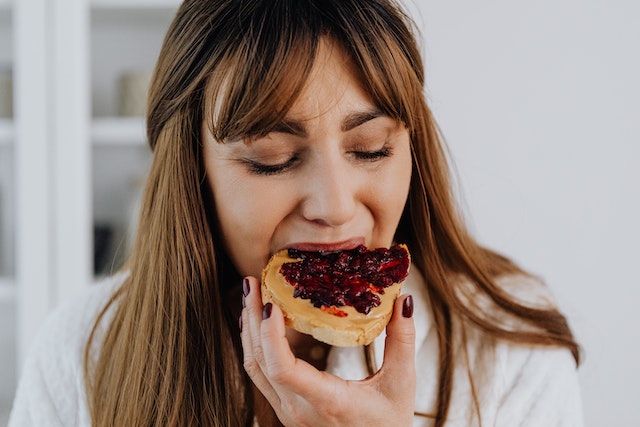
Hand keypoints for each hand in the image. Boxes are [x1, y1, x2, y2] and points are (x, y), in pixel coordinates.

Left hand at [240, 276, 415, 426]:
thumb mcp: (401, 385)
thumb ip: (402, 341)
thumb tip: (405, 300)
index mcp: (326, 401)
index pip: (282, 369)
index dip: (270, 335)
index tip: (271, 304)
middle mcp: (298, 409)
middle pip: (259, 361)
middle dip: (251, 319)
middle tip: (252, 282)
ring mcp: (288, 411)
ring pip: (254, 368)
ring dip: (249, 329)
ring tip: (251, 295)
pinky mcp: (286, 408)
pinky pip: (260, 374)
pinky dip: (256, 345)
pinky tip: (258, 324)